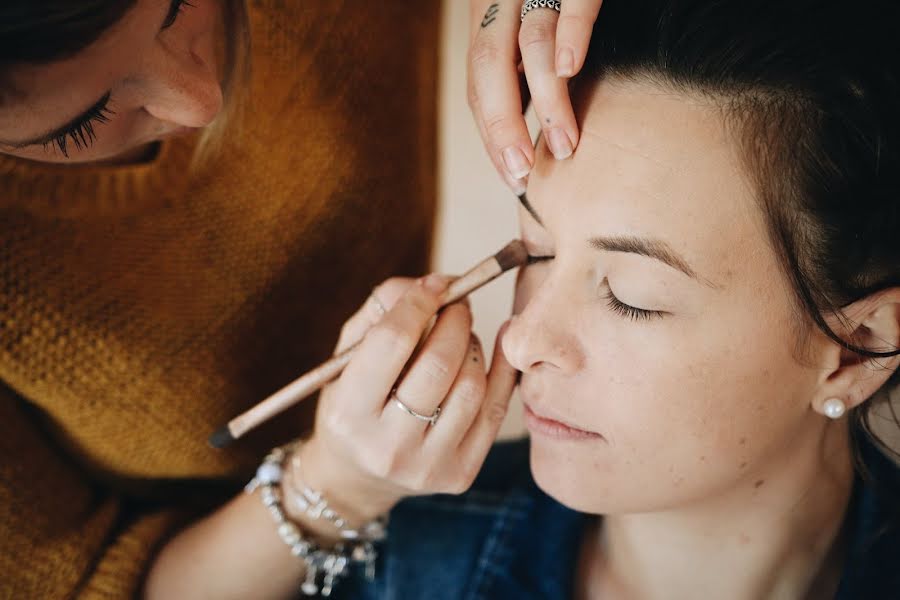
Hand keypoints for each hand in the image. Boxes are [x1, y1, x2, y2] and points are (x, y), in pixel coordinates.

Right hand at [297, 275, 518, 525]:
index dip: (418, 302)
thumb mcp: (345, 359)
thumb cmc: (352, 404)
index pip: (392, 342)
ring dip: (472, 346)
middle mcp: (387, 446)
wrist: (359, 477)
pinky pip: (496, 410)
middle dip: (454, 320)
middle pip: (438, 363)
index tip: (434, 285)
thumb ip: (380, 313)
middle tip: (456, 303)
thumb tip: (434, 285)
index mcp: (348, 413)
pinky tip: (499, 341)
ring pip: (471, 386)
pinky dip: (504, 368)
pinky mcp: (460, 473)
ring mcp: (428, 465)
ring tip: (460, 336)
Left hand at [467, 0, 602, 193]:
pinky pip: (570, 3)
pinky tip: (571, 71)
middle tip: (523, 173)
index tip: (512, 175)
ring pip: (527, 44)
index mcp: (489, 20)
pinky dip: (570, 35)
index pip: (479, 85)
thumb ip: (528, 69)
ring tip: (565, 145)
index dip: (491, 133)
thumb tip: (535, 128)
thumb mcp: (536, 25)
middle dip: (502, 127)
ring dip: (547, 101)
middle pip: (489, 70)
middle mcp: (501, 3)